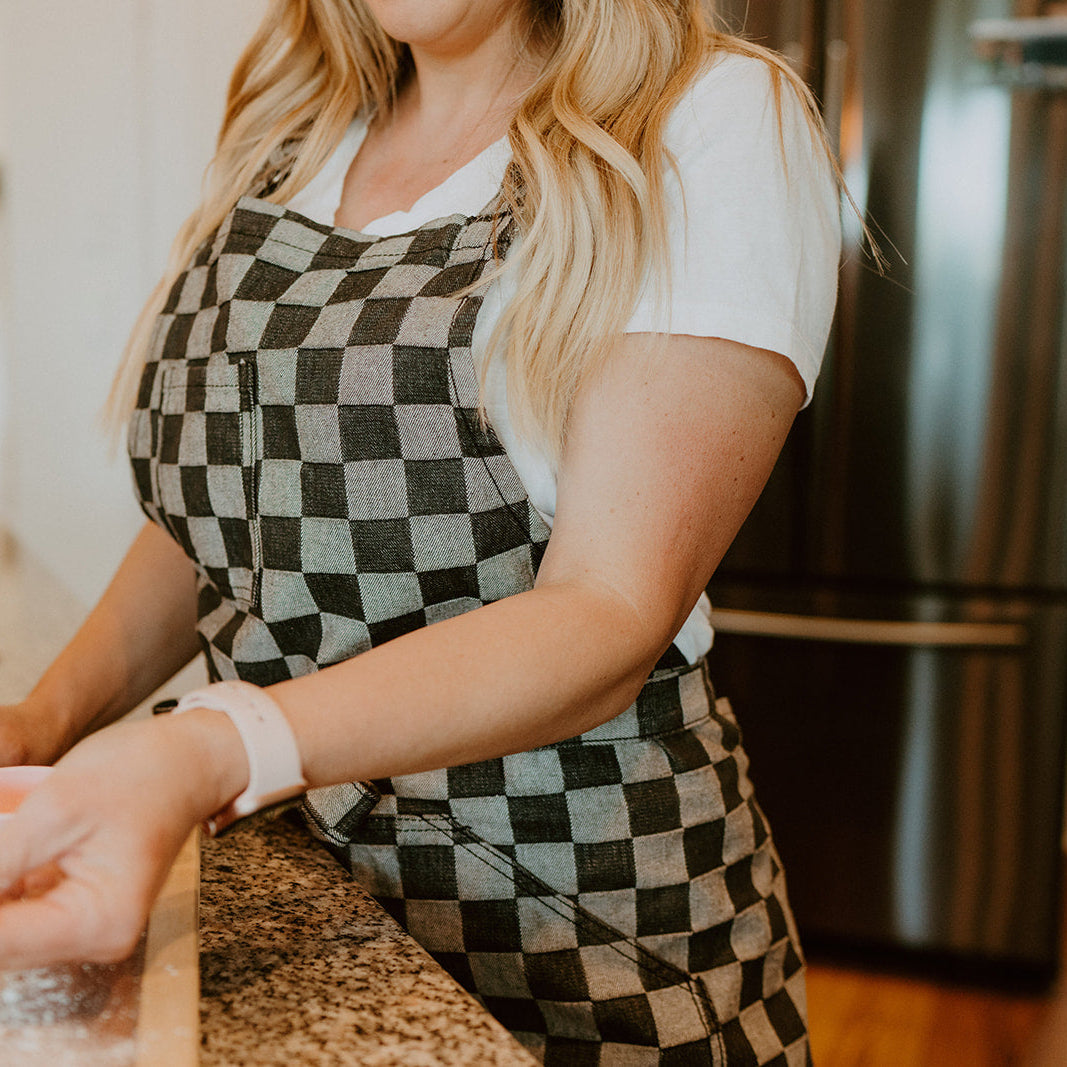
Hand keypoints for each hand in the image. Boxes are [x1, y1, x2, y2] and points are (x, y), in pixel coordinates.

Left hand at [0, 710, 246, 969]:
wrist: (187, 759)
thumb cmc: (142, 772)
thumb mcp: (58, 807)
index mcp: (101, 921)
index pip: (0, 942)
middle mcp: (99, 938)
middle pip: (3, 945)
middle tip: (3, 838)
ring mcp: (90, 929)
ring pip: (7, 935)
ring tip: (12, 839)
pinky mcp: (79, 912)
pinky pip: (20, 918)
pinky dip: (3, 892)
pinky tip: (11, 851)